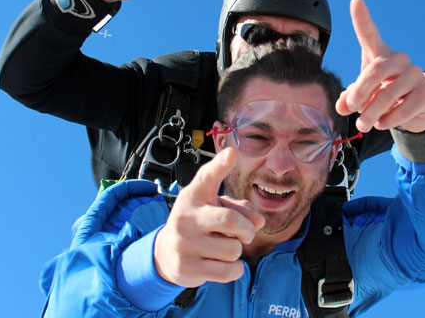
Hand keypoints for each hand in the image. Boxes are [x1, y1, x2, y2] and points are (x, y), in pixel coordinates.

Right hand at [153, 148, 264, 287]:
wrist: (166, 254)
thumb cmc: (200, 225)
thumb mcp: (215, 208)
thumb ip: (240, 208)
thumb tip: (258, 221)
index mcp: (194, 196)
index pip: (208, 177)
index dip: (221, 165)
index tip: (232, 153)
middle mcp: (185, 217)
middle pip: (231, 220)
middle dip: (247, 230)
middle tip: (245, 234)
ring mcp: (184, 243)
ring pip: (233, 250)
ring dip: (237, 252)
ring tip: (223, 249)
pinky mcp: (187, 268)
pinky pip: (228, 271)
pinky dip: (235, 270)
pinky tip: (223, 264)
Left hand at [336, 0, 424, 132]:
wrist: (414, 110)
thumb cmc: (382, 95)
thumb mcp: (363, 97)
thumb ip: (350, 99)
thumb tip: (341, 106)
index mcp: (379, 55)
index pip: (369, 34)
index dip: (362, 18)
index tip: (356, 0)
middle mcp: (398, 59)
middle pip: (376, 70)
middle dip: (360, 91)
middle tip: (350, 107)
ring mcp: (415, 74)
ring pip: (389, 94)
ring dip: (372, 113)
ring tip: (363, 125)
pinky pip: (404, 108)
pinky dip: (389, 119)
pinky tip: (382, 124)